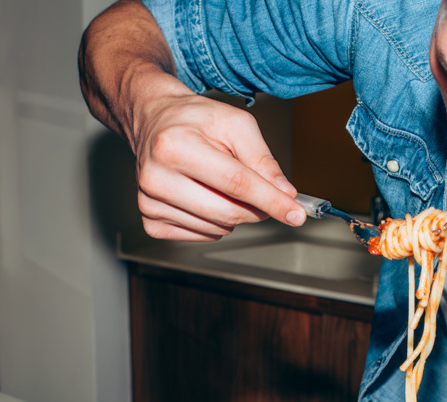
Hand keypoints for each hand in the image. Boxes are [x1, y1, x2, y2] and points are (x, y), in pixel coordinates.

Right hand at [132, 85, 304, 240]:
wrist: (154, 122)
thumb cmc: (195, 120)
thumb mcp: (236, 124)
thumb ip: (264, 160)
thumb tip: (286, 194)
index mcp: (174, 146)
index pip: (236, 184)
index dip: (271, 201)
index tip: (296, 214)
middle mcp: (155, 177)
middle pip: (230, 211)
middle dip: (257, 207)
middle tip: (259, 190)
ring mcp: (150, 203)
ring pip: (220, 228)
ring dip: (234, 213)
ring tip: (218, 183)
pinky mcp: (152, 223)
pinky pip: (204, 236)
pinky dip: (215, 222)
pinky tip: (204, 197)